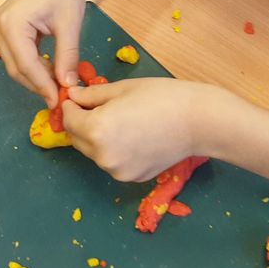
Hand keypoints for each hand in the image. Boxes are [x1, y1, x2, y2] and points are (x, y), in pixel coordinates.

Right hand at [0, 0, 88, 105]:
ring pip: (16, 63)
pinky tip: (51, 69)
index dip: (43, 86)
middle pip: (16, 68)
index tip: (58, 101)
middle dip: (38, 84)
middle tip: (60, 96)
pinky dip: (33, 64)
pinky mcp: (5, 27)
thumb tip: (67, 86)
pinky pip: (17, 53)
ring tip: (59, 83)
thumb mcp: (69, 26)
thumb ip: (67, 58)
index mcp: (11, 23)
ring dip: (36, 76)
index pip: (26, 65)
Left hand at [64, 78, 223, 181]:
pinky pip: (115, 162)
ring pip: (96, 153)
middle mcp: (102, 156)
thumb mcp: (122, 89)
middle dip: (81, 123)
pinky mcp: (133, 178)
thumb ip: (92, 96)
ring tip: (122, 122)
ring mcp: (118, 171)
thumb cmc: (162, 97)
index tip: (77, 98)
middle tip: (98, 107)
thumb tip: (73, 96)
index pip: (68, 120)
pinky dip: (116, 150)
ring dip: (98, 138)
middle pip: (78, 139)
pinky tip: (136, 136)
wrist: (200, 121)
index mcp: (95, 130)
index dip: (70, 106)